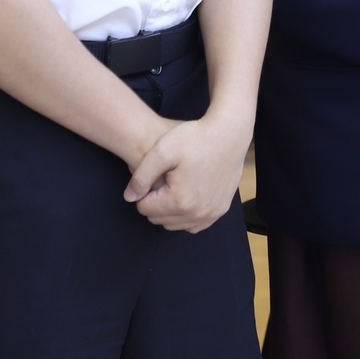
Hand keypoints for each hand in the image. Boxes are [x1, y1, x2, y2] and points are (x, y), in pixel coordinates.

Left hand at [124, 113, 250, 232]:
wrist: (229, 134)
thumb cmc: (196, 138)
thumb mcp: (162, 151)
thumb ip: (141, 176)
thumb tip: (129, 198)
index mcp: (179, 201)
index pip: (144, 209)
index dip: (144, 192)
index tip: (154, 176)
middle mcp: (196, 214)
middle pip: (159, 219)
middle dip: (156, 202)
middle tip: (164, 179)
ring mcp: (210, 214)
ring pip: (176, 224)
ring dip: (170, 210)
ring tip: (175, 184)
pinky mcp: (220, 210)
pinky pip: (195, 224)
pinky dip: (187, 214)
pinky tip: (188, 194)